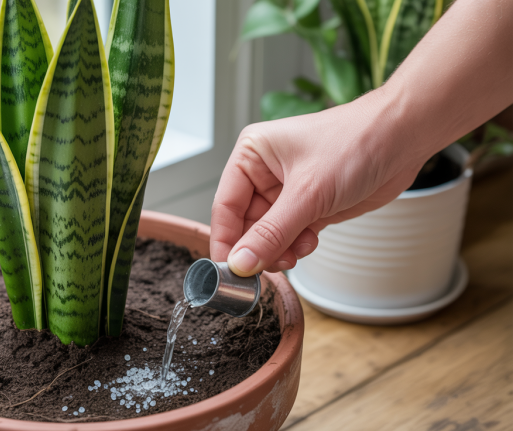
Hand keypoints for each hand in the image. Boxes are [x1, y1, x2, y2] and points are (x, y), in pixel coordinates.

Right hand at [210, 91, 428, 275]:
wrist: (403, 138)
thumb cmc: (355, 143)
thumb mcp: (307, 193)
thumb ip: (271, 233)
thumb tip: (240, 264)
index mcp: (252, 155)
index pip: (225, 206)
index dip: (226, 240)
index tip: (228, 272)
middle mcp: (264, 172)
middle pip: (245, 224)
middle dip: (257, 248)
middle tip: (266, 269)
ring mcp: (287, 190)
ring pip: (268, 234)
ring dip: (279, 249)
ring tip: (295, 252)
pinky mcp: (310, 205)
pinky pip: (290, 235)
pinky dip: (297, 245)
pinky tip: (310, 242)